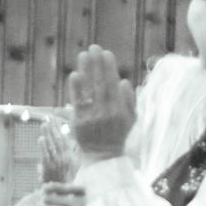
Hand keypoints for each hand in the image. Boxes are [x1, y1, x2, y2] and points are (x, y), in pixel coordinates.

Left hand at [39, 123, 80, 183]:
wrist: (61, 189)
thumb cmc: (68, 174)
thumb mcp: (75, 162)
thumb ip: (73, 149)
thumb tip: (69, 136)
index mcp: (72, 154)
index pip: (66, 137)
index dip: (60, 127)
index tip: (56, 118)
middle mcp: (66, 157)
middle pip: (59, 139)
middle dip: (54, 127)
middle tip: (49, 118)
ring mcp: (57, 162)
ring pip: (52, 146)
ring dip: (48, 134)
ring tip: (44, 124)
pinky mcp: (49, 167)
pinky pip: (46, 155)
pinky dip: (43, 147)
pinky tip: (41, 139)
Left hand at [68, 46, 135, 160]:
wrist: (104, 159)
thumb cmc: (119, 137)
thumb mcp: (131, 120)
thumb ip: (129, 101)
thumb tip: (123, 81)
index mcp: (120, 110)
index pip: (113, 84)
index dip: (109, 68)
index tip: (106, 53)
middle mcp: (106, 112)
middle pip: (100, 83)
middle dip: (97, 64)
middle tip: (93, 47)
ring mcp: (92, 117)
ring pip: (88, 90)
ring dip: (85, 71)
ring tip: (83, 55)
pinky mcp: (79, 123)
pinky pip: (77, 103)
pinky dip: (75, 89)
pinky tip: (74, 75)